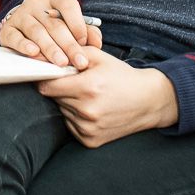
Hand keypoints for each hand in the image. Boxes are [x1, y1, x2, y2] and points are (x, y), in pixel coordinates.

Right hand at [0, 0, 98, 68]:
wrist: (24, 24)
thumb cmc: (53, 25)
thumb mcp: (71, 23)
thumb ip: (86, 31)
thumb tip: (96, 42)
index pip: (67, 4)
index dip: (77, 23)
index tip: (84, 42)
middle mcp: (36, 2)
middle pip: (54, 23)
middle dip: (69, 44)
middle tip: (79, 61)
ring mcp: (20, 14)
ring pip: (37, 31)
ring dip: (51, 48)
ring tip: (61, 63)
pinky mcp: (7, 29)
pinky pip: (15, 36)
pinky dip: (24, 45)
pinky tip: (34, 53)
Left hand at [37, 52, 179, 146]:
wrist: (148, 101)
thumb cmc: (122, 76)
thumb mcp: (99, 56)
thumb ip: (71, 53)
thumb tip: (47, 57)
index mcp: (87, 88)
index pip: (47, 87)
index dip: (46, 78)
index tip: (49, 75)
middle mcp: (87, 111)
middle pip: (54, 99)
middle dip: (60, 89)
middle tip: (77, 83)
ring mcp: (88, 128)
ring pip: (62, 112)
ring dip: (69, 103)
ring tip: (88, 96)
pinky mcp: (90, 140)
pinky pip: (70, 125)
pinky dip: (76, 117)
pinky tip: (91, 109)